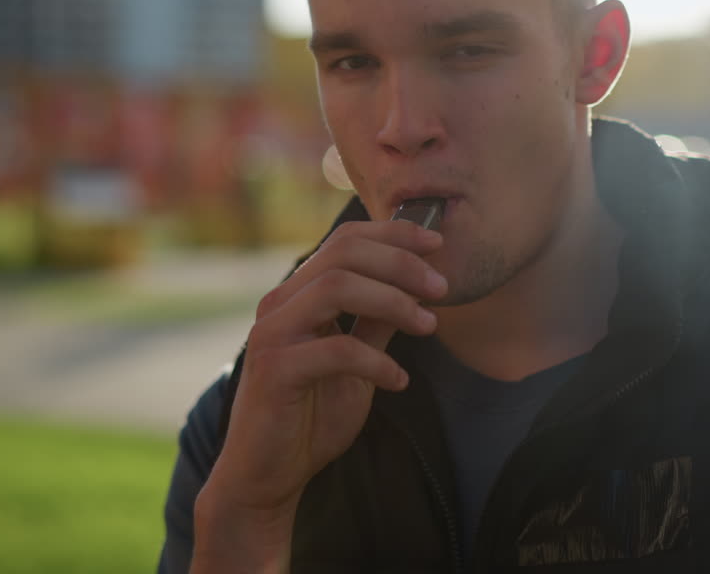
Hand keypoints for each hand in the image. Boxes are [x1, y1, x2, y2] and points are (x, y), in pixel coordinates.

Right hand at [192, 220, 445, 569]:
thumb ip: (377, 323)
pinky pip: (336, 349)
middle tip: (441, 287)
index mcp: (297, 295)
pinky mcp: (275, 369)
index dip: (393, 234)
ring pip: (337, 288)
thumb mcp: (357, 362)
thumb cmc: (311, 417)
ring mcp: (272, 334)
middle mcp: (280, 305)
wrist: (268, 475)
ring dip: (393, 301)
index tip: (436, 243)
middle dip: (401, 263)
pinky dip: (377, 361)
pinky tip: (398, 381)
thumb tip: (417, 285)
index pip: (344, 242)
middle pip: (344, 254)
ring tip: (428, 326)